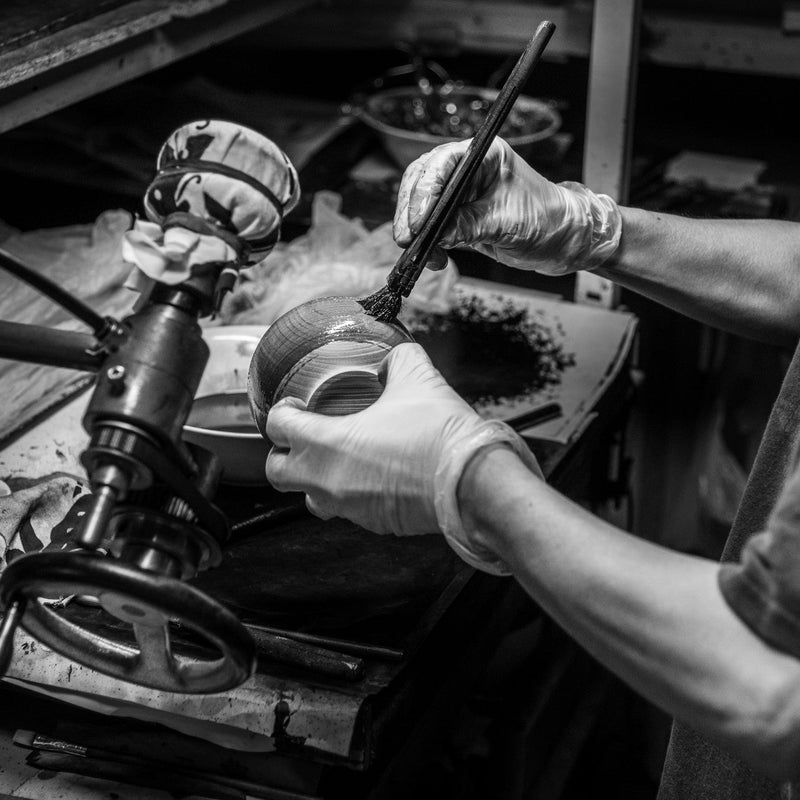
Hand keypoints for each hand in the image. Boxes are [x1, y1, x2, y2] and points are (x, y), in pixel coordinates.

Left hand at [266, 343, 539, 573]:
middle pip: (277, 473)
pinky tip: (375, 477)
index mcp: (325, 442)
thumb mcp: (416, 378)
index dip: (281, 412)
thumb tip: (394, 357)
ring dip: (315, 480)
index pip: (277, 427)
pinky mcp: (373, 524)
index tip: (295, 405)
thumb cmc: (437, 432)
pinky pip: (348, 510)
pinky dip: (352, 495)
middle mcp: (326, 480)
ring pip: (310, 499)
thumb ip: (397, 360)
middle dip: (284, 454)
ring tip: (338, 461)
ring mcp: (348, 507)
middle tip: (305, 436)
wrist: (471, 481)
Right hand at [393, 137, 621, 274]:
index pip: (441, 164)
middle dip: (411, 211)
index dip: (424, 191)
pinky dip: (428, 244)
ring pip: (422, 205)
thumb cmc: (547, 219)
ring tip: (421, 255)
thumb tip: (437, 234)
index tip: (418, 221)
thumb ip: (470, 225)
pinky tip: (435, 259)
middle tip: (406, 239)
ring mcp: (461, 194)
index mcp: (484, 154)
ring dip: (417, 231)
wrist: (562, 240)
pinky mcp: (458, 217)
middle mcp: (468, 169)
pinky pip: (432, 228)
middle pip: (422, 181)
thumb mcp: (507, 222)